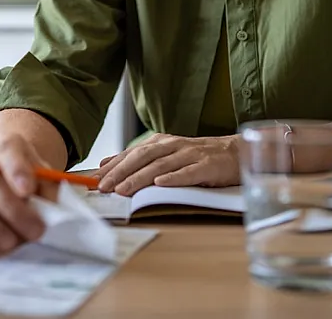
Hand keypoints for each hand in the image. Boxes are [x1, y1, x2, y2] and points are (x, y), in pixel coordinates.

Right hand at [0, 135, 57, 252]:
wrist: (9, 177)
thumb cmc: (28, 179)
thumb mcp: (45, 178)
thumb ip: (48, 190)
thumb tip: (51, 211)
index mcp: (4, 146)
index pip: (7, 150)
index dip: (17, 169)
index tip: (28, 190)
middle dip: (12, 209)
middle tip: (35, 230)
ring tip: (10, 241)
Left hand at [94, 133, 239, 195]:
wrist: (236, 152)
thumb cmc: (199, 157)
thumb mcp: (167, 154)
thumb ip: (139, 158)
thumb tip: (107, 163)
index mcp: (162, 142)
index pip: (132, 153)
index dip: (112, 166)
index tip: (94, 179)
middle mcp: (174, 146)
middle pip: (143, 157)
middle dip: (121, 172)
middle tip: (103, 186)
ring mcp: (191, 155)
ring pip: (161, 166)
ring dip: (140, 178)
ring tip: (123, 189)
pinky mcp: (208, 166)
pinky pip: (189, 172)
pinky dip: (174, 178)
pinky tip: (161, 184)